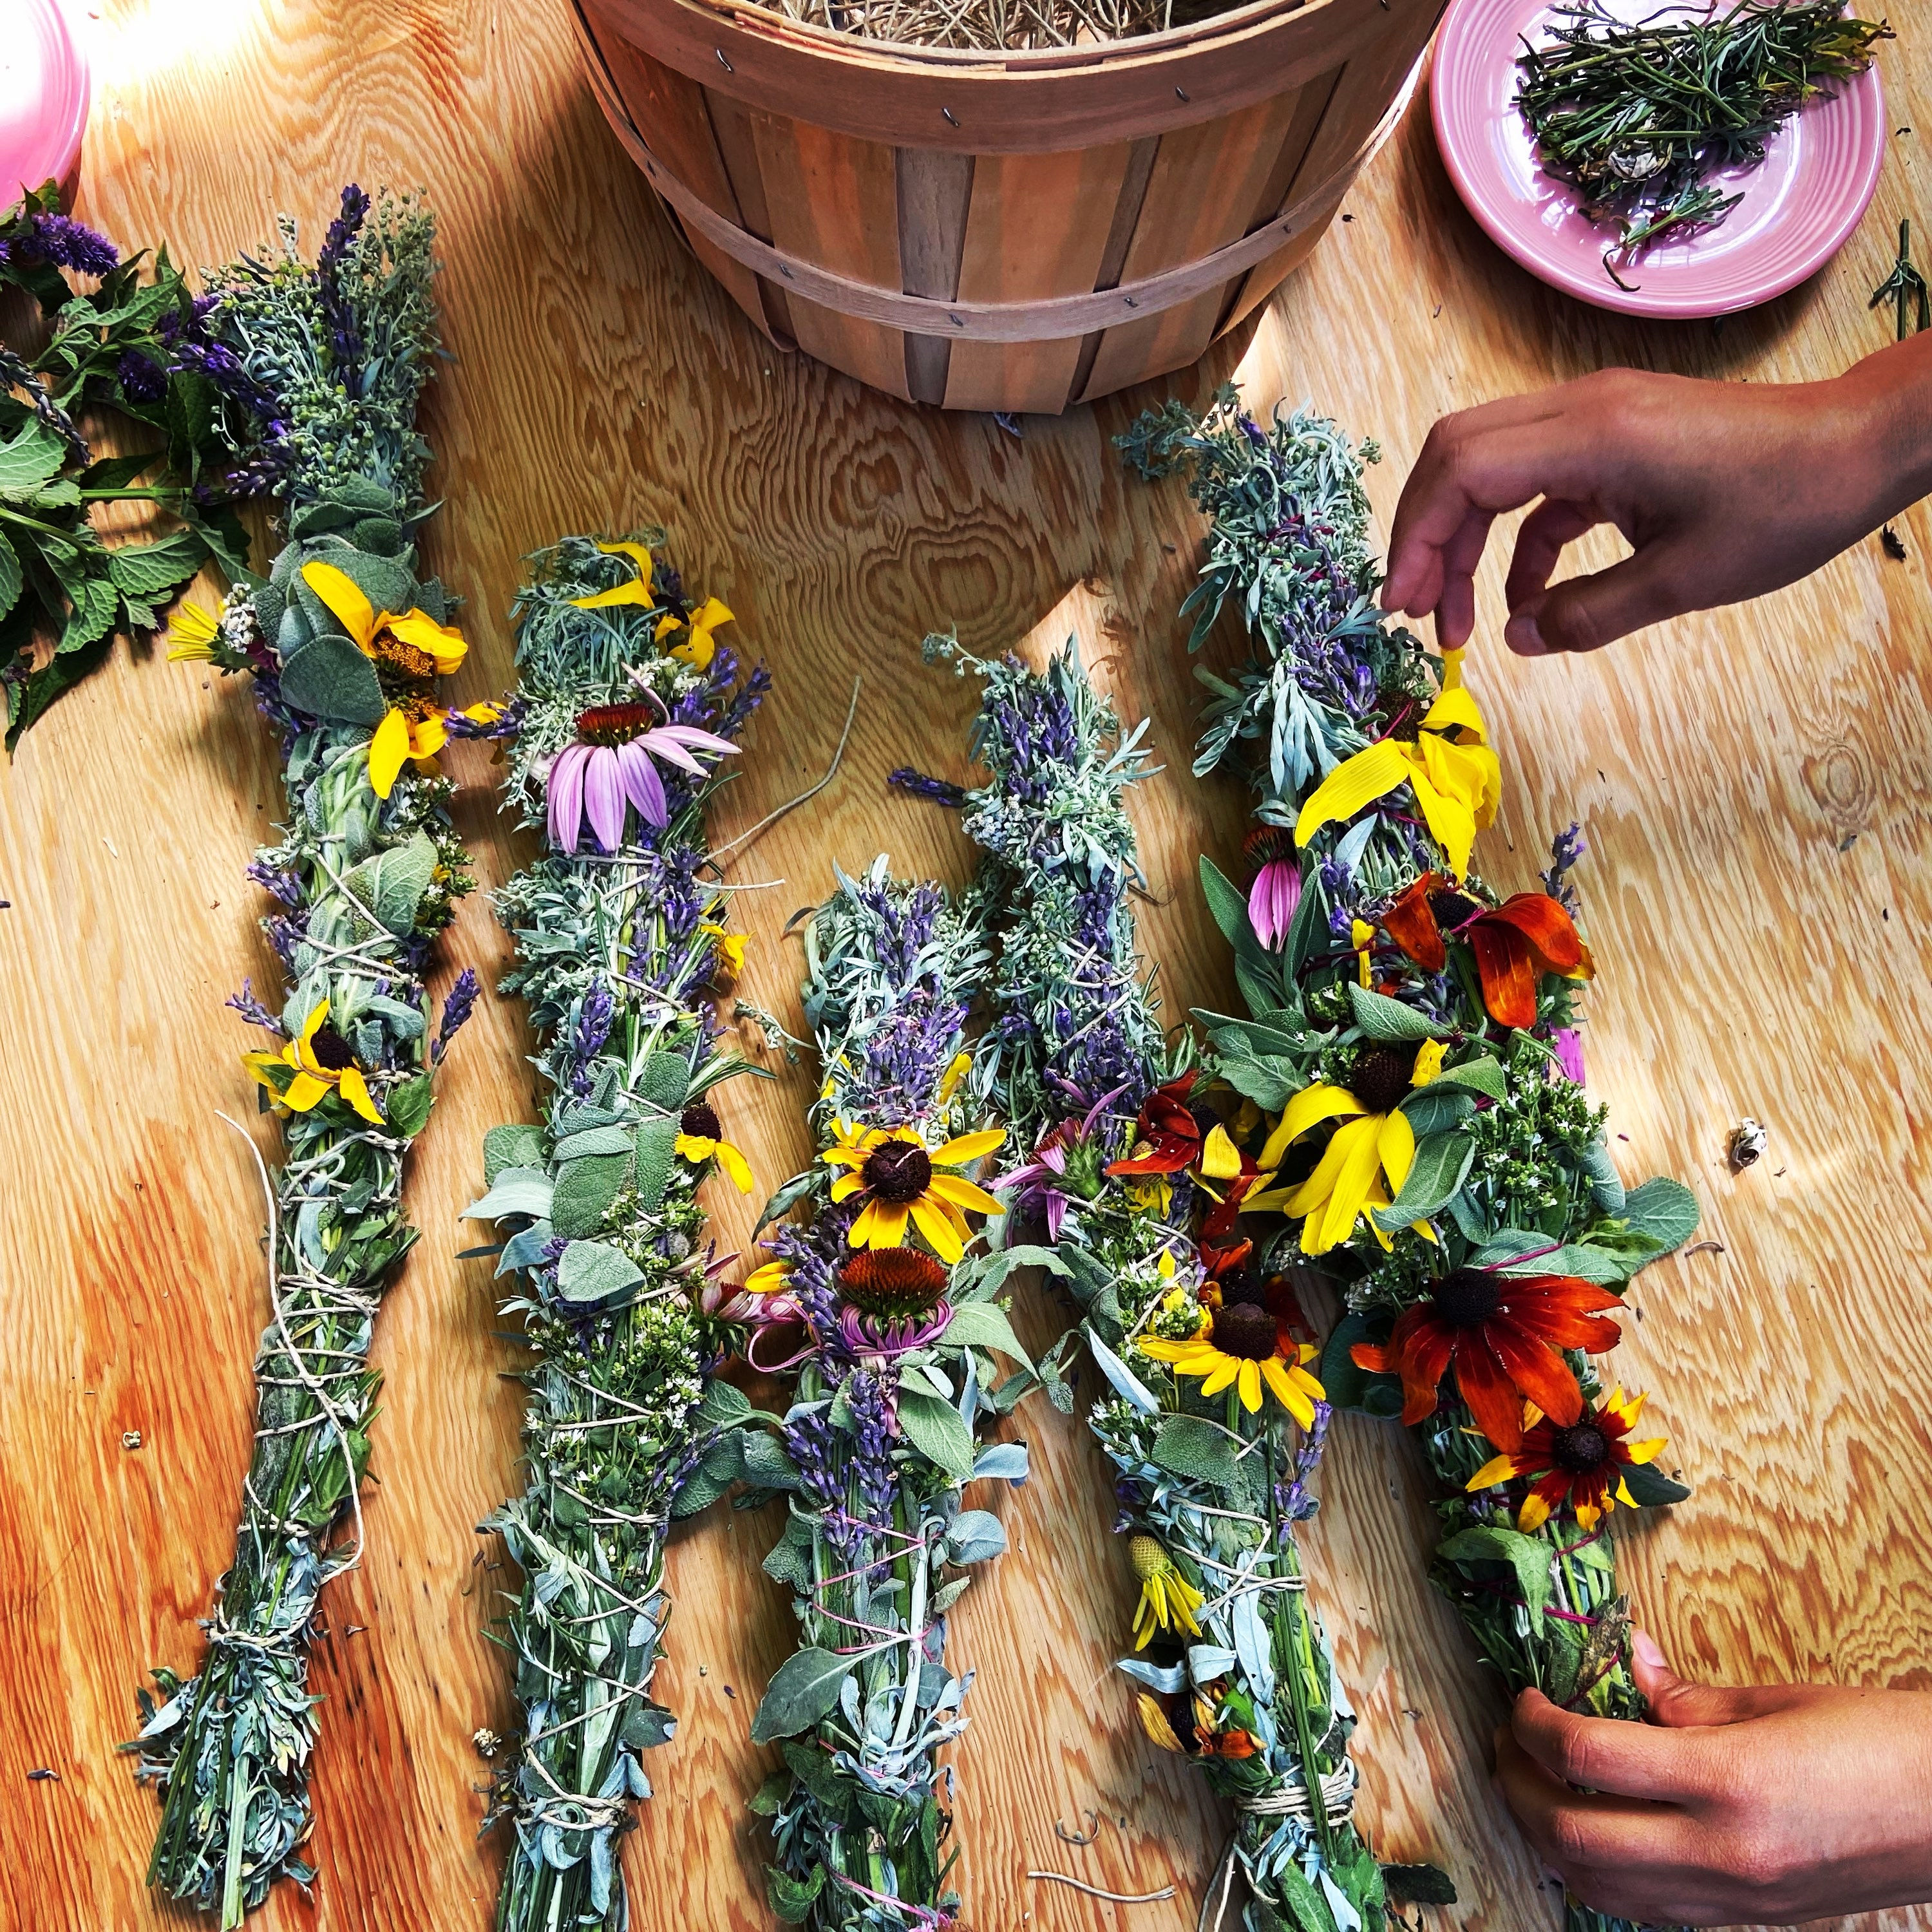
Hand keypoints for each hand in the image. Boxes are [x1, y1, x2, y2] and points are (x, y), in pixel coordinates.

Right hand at [1381, 340, 1931, 656]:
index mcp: (1593, 435)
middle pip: (1457, 456)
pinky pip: (1536, 486)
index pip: (1463, 470)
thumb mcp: (1685, 579)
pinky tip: (1524, 600)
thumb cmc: (1786, 504)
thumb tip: (1519, 639)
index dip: (1419, 538)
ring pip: (1488, 468)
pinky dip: (1515, 541)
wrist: (1858, 448)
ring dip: (1463, 541)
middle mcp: (1581, 411)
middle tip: (1419, 612)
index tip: (1408, 606)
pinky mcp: (1613, 439)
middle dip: (1424, 535)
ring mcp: (1596, 420)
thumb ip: (1590, 613)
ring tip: (1460, 619)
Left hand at [1493, 1629, 1931, 1925]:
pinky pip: (1646, 1908)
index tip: (1523, 1699)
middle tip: (1511, 1743)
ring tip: (1536, 1785)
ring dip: (1548, 1838)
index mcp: (1729, 1782)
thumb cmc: (1879, 1746)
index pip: (1589, 1756)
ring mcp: (1732, 1898)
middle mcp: (1722, 1852)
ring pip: (1600, 1887)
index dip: (1535, 1724)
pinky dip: (1601, 1874)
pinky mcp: (1745, 1921)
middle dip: (1520, 1786)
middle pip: (1574, 1836)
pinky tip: (1594, 1833)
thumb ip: (1688, 1698)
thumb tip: (1632, 1669)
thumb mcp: (1777, 1702)